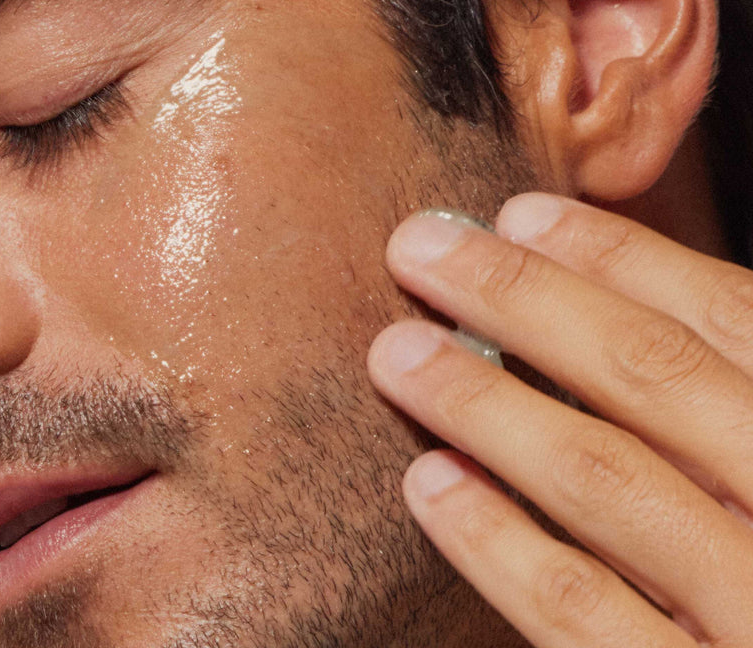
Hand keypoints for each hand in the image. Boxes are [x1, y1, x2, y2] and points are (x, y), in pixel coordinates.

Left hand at [367, 193, 752, 646]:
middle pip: (659, 379)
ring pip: (610, 484)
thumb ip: (722, 403)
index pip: (734, 322)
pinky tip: (429, 483)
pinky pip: (586, 618)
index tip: (520, 215)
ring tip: (397, 352)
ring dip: (488, 404)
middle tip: (419, 247)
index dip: (622, 261)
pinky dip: (501, 544)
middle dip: (527, 300)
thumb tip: (624, 312)